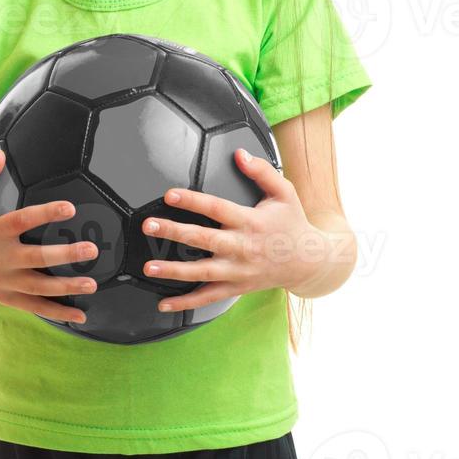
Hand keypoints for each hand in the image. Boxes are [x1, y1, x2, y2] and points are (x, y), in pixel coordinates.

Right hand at [0, 149, 99, 323]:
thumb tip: (1, 154)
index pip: (21, 222)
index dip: (45, 214)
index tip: (70, 207)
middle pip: (35, 259)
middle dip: (64, 256)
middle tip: (90, 250)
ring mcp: (3, 281)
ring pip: (38, 288)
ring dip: (66, 288)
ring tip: (92, 284)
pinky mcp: (6, 297)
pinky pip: (34, 308)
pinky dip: (57, 313)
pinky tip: (80, 316)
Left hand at [140, 147, 329, 311]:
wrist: (309, 262)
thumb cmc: (293, 224)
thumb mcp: (284, 192)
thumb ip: (262, 171)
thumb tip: (240, 154)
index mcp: (250, 221)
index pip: (217, 208)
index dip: (192, 201)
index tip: (170, 195)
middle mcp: (242, 247)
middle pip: (203, 240)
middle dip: (174, 232)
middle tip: (150, 226)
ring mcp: (238, 271)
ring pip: (202, 273)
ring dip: (174, 271)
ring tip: (149, 267)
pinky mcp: (237, 287)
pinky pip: (208, 298)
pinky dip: (186, 304)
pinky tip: (164, 305)